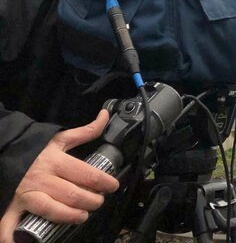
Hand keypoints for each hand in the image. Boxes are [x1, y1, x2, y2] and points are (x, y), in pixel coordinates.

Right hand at [0, 110, 119, 242]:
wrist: (4, 151)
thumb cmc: (35, 149)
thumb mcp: (61, 139)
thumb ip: (86, 131)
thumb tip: (105, 115)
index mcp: (56, 161)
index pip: (86, 174)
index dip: (104, 182)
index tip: (113, 186)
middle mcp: (42, 178)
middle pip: (72, 194)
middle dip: (91, 201)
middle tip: (98, 202)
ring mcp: (27, 194)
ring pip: (51, 209)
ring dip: (70, 216)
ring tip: (81, 216)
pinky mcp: (12, 206)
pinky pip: (10, 224)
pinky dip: (12, 236)